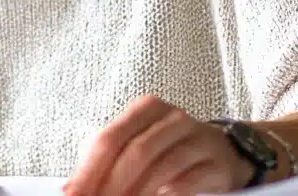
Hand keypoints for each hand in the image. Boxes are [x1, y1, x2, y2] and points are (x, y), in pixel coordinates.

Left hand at [64, 95, 256, 195]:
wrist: (224, 152)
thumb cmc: (169, 150)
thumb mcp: (140, 143)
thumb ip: (110, 160)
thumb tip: (74, 188)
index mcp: (146, 109)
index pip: (110, 138)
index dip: (89, 170)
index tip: (73, 194)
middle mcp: (173, 118)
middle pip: (134, 152)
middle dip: (110, 185)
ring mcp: (197, 139)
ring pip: (160, 168)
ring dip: (135, 195)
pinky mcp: (217, 163)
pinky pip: (187, 182)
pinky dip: (166, 195)